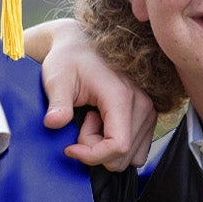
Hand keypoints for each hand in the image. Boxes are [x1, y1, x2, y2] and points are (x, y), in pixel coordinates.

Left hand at [30, 18, 155, 170]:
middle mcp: (142, 104)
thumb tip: (54, 123)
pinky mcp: (148, 116)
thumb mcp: (56, 79)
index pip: (118, 146)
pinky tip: (102, 123)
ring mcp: (148, 111)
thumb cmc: (69, 60)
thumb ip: (57, 103)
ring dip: (105, 146)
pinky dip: (115, 144)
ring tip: (91, 119)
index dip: (92, 155)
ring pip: (130, 155)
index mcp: (121, 96)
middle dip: (96, 149)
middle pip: (123, 155)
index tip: (70, 148)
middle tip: (82, 122)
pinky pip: (136, 149)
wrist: (81, 46)